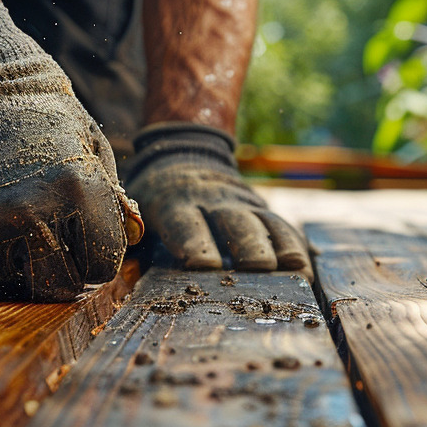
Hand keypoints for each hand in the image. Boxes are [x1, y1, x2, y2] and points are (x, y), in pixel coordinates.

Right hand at [0, 0, 141, 301]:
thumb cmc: (42, 119)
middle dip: (52, 275)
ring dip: (5, 274)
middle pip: (53, 288)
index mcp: (79, 189)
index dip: (91, 259)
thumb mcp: (92, 151)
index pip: (99, 268)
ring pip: (3, 290)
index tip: (77, 242)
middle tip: (40, 251)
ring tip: (4, 239)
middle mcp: (30, 209)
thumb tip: (135, 235)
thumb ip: (113, 201)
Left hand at [123, 123, 308, 272]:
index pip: (185, 222)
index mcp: (175, 202)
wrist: (183, 154)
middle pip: (236, 223)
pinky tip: (309, 270)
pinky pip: (285, 227)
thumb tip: (116, 270)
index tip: (203, 265)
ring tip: (298, 271)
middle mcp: (214, 201)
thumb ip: (130, 238)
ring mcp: (244, 203)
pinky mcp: (263, 210)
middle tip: (260, 269)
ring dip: (284, 247)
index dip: (194, 242)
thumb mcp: (132, 209)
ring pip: (268, 223)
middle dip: (248, 245)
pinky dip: (299, 247)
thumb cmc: (151, 199)